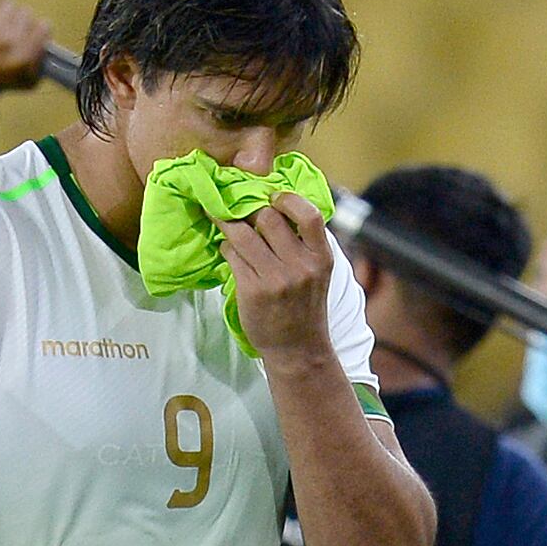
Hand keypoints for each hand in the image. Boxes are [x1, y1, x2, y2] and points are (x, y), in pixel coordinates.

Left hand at [0, 0, 51, 88]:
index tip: (34, 34)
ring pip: (6, 3)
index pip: (44, 27)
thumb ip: (40, 61)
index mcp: (24, 53)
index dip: (39, 31)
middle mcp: (8, 36)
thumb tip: (44, 42)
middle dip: (21, 21)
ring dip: (4, 12)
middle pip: (25, 12)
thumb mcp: (28, 82)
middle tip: (13, 29)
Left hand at [218, 192, 335, 363]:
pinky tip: (229, 250)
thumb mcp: (317, 273)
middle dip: (250, 209)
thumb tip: (274, 206)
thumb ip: (304, 244)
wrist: (298, 349)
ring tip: (225, 222)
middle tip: (240, 207)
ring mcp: (276, 279)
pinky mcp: (252, 290)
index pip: (309, 215)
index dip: (287, 199)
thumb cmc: (305, 307)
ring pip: (243, 233)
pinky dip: (227, 247)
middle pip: (268, 218)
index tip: (273, 197)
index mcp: (321, 258)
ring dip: (229, 225)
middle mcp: (301, 266)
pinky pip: (231, 254)